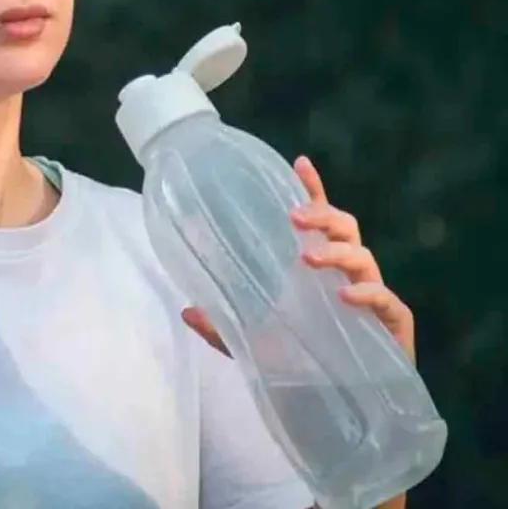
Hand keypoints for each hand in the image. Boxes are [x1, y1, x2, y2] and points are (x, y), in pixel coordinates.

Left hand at [181, 155, 415, 364]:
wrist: (333, 413)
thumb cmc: (300, 367)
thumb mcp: (250, 344)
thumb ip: (222, 325)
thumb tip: (185, 310)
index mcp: (317, 271)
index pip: (318, 221)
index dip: (312, 190)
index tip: (298, 162)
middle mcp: (347, 276)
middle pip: (344, 228)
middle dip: (322, 215)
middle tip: (292, 217)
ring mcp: (373, 299)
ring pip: (364, 257)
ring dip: (335, 252)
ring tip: (307, 258)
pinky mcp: (392, 327)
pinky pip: (387, 301)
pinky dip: (366, 293)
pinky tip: (342, 295)